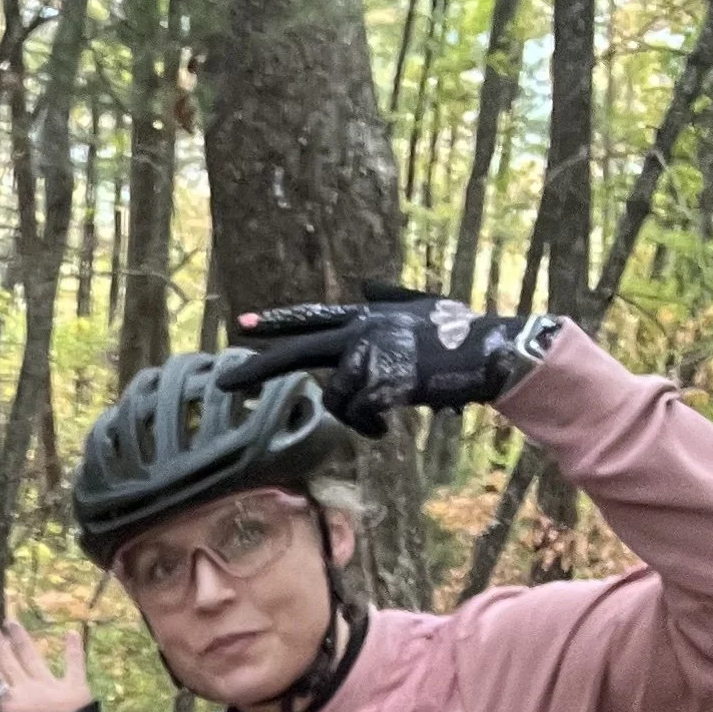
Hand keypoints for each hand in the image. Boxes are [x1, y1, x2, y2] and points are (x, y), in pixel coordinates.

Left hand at [217, 285, 545, 439]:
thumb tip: (364, 283)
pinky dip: (370, 427)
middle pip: (298, 351)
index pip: (311, 319)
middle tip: (223, 380)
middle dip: (258, 367)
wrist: (489, 352)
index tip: (240, 325)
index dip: (275, 323)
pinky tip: (387, 425)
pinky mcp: (384, 378)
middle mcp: (363, 330)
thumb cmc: (458, 334)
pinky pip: (360, 415)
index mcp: (366, 316)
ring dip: (354, 418)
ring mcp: (372, 354)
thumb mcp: (420, 309)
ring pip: (337, 398)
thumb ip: (388, 297)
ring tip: (380, 418)